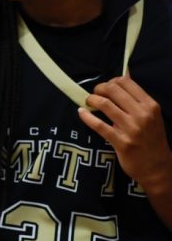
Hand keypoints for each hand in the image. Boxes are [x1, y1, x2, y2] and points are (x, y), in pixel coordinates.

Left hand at [79, 75, 171, 190]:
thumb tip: (125, 73)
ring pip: (104, 104)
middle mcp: (142, 114)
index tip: (105, 88)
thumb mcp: (151, 115)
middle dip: (98, 88)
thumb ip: (137, 97)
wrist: (157, 167)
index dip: (110, 81)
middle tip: (94, 94)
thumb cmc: (151, 138)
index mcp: (150, 105)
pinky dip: (86, 116)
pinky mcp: (121, 142)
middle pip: (113, 89)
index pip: (125, 82)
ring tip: (88, 102)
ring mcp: (131, 129)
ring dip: (91, 100)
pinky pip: (98, 125)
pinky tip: (81, 113)